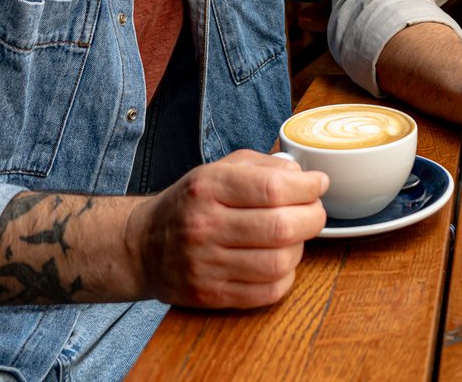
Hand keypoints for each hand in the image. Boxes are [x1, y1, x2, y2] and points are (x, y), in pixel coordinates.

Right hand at [135, 150, 328, 308]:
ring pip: (278, 263)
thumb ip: (262, 166)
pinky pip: (267, 292)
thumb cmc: (190, 203)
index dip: (307, 187)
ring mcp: (206, 265)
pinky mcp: (210, 295)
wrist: (142, 245)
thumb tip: (303, 176)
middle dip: (312, 218)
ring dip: (300, 248)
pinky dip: (285, 277)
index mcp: (208, 187)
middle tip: (315, 212)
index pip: (272, 188)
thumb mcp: (217, 169)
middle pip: (280, 227)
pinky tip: (279, 262)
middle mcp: (204, 226)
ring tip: (295, 237)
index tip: (319, 184)